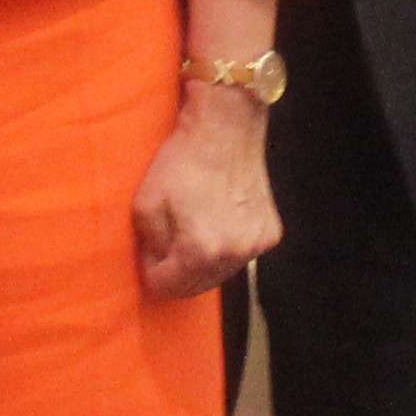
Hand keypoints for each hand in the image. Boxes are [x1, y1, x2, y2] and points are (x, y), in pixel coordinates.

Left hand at [133, 82, 279, 297]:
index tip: (149, 251)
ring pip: (220, 273)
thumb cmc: (182, 161)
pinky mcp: (270, 233)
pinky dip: (225, 248)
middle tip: (165, 246)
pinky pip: (240, 255)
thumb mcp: (145, 203)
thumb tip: (157, 264)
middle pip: (195, 287)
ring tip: (191, 232)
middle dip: (176, 272)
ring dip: (202, 264)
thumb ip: (149, 245)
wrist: (226, 128)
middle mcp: (233, 255)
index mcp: (201, 250)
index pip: (166, 287)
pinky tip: (216, 222)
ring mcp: (256, 245)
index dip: (151, 271)